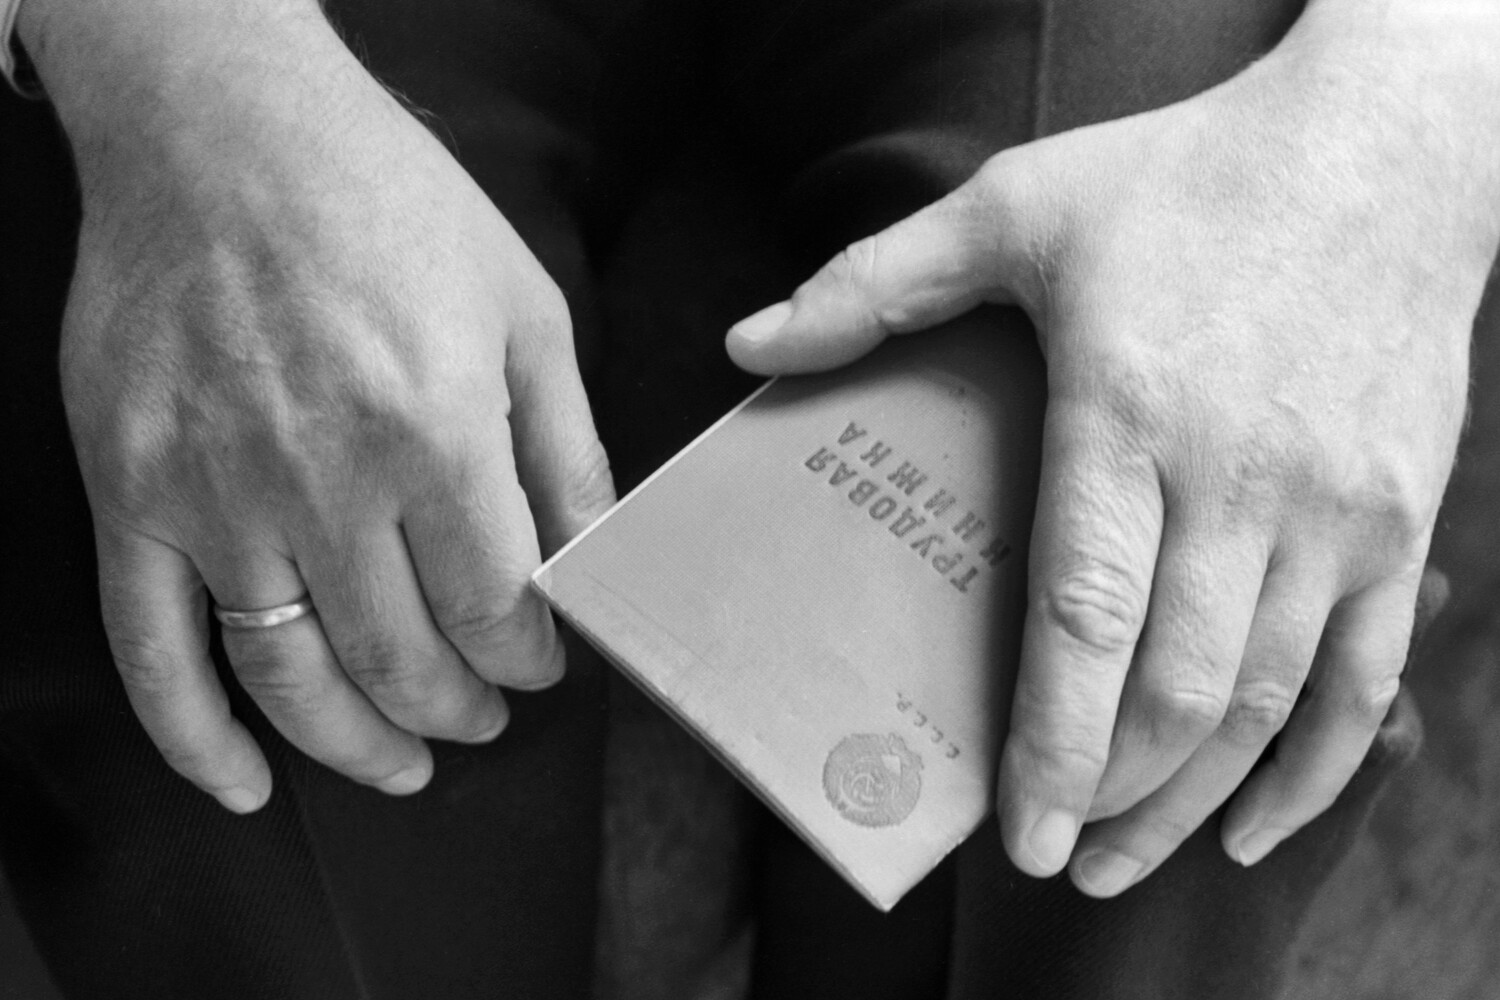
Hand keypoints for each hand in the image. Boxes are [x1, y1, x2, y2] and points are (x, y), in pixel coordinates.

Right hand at [28, 1, 612, 810]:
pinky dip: (194, 738)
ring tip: (404, 765)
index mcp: (433, 432)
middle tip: (484, 715)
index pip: (497, 607)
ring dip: (357, 743)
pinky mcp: (129, 490)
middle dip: (460, 708)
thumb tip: (595, 559)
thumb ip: (566, 449)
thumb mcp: (524, 309)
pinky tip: (243, 786)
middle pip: (403, 659)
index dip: (529, 659)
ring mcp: (211, 493)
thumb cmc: (389, 205)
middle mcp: (321, 478)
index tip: (539, 665)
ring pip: (290, 675)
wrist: (222, 130)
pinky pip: (151, 648)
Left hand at [727, 0, 1499, 893]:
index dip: (1053, 741)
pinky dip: (1318, 772)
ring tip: (1123, 858)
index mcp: (1131, 412)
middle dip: (1115, 797)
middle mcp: (1241, 479)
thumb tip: (749, 347)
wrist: (1381, 151)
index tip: (1019, 830)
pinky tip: (1256, 825)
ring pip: (1269, 703)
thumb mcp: (1013, 205)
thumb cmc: (1182, 180)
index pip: (1085, 615)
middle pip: (1180, 688)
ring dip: (1193, 802)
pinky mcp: (1401, 518)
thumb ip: (874, 284)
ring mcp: (1335, 509)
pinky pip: (1370, 678)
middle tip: (1055, 857)